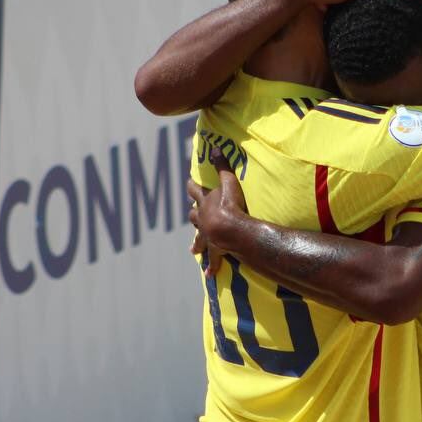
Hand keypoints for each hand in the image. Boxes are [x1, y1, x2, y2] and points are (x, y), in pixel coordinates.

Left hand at [186, 147, 249, 274]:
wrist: (232, 229)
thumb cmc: (231, 205)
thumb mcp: (228, 182)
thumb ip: (222, 165)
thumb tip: (215, 147)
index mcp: (205, 203)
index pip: (195, 192)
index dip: (192, 186)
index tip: (189, 183)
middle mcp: (203, 219)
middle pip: (194, 215)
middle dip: (194, 214)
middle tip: (193, 213)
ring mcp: (208, 235)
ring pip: (199, 238)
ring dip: (197, 242)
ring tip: (193, 249)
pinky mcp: (215, 248)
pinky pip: (213, 258)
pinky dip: (211, 265)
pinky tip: (209, 274)